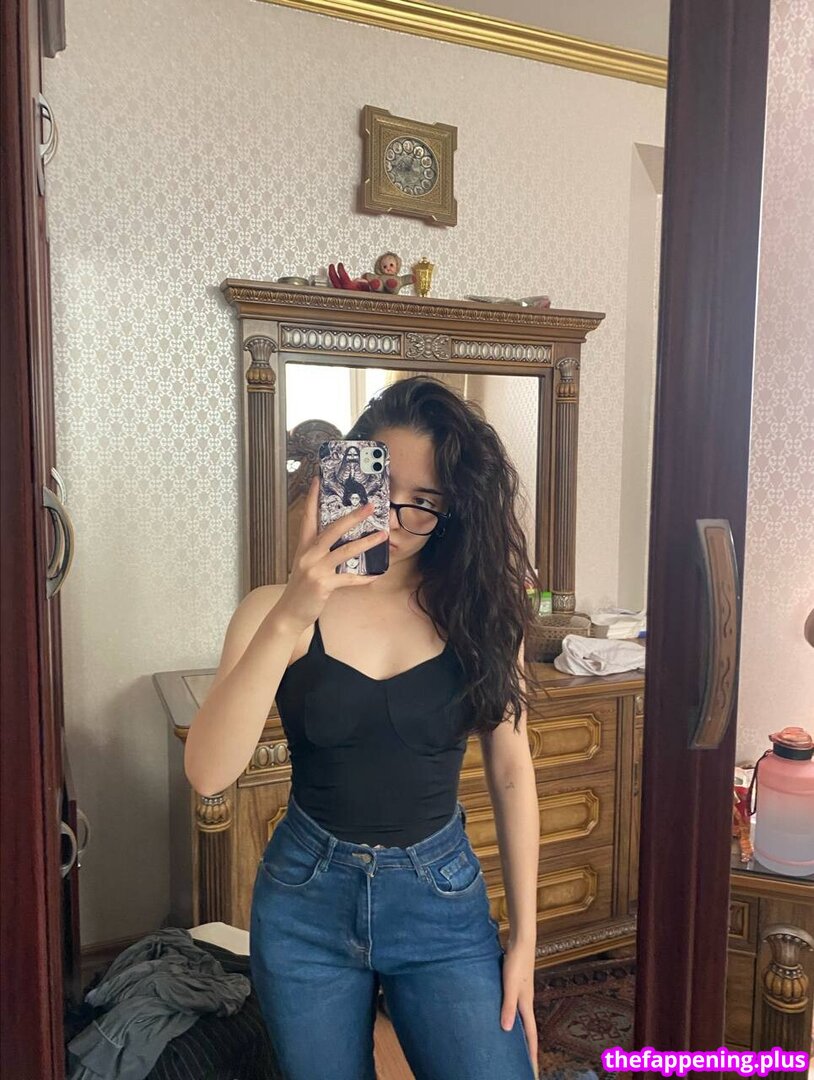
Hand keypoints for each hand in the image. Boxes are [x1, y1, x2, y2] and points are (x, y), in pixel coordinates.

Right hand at [271, 477, 385, 634]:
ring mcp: (315, 569)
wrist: (289, 612)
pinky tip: (376, 575)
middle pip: (332, 529)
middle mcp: (308, 554)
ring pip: (345, 551)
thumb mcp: (305, 563)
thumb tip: (340, 538)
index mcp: (303, 546)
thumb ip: (319, 550)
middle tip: (369, 506)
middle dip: (352, 517)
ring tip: (382, 535)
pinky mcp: (323, 585)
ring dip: (366, 542)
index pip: (308, 516)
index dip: (313, 497)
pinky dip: (363, 578)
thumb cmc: (300, 587)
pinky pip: (349, 579)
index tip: (319, 479)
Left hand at [501, 938, 538, 1076]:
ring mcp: (522, 995)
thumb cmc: (516, 963)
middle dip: (528, 1048)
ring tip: (514, 1047)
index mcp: (526, 1006)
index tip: (533, 1071)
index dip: (532, 1054)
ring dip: (521, 1034)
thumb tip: (506, 1030)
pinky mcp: (516, 986)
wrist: (521, 942)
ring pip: (522, 1020)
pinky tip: (504, 1018)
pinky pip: (515, 1009)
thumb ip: (508, 1006)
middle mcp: (526, 1003)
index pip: (531, 1035)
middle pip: (528, 1030)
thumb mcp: (510, 986)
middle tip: (524, 1064)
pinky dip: (513, 1019)